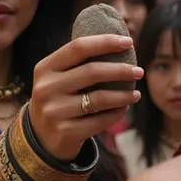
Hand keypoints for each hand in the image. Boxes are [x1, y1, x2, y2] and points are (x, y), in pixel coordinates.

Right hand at [29, 34, 142, 160]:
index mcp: (45, 68)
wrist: (41, 137)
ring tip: (136, 94)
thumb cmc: (58, 99)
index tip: (128, 42)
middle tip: (138, 71)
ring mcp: (55, 111)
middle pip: (92, 71)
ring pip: (99, 98)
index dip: (105, 42)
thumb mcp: (58, 78)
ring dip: (123, 95)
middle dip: (121, 70)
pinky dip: (117, 113)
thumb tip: (118, 43)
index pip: (78, 47)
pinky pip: (100, 120)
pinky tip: (124, 108)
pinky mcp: (66, 132)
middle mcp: (47, 88)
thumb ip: (78, 63)